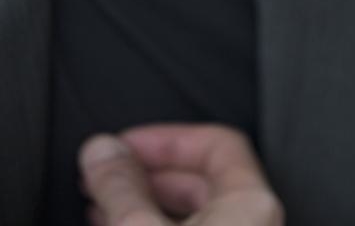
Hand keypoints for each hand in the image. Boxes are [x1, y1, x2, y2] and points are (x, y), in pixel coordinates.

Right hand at [78, 123, 284, 225]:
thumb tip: (101, 150)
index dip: (166, 138)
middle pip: (203, 180)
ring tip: (102, 207)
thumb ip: (120, 186)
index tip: (124, 145)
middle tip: (105, 175)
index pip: (217, 142)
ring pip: (196, 217)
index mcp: (252, 206)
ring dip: (145, 206)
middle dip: (147, 173)